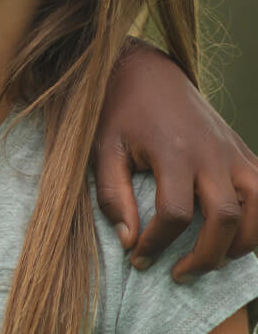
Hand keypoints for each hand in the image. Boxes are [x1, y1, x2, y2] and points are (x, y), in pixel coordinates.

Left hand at [92, 43, 257, 280]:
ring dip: (243, 243)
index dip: (157, 244)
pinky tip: (238, 236)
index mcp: (172, 151)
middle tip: (180, 275)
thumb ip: (113, 195)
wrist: (148, 72)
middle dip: (206, 255)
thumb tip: (129, 239)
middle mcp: (210, 153)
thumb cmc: (120, 112)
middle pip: (225, 217)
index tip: (139, 259)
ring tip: (213, 259)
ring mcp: (232, 152)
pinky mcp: (243, 151)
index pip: (174, 214)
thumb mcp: (103, 148)